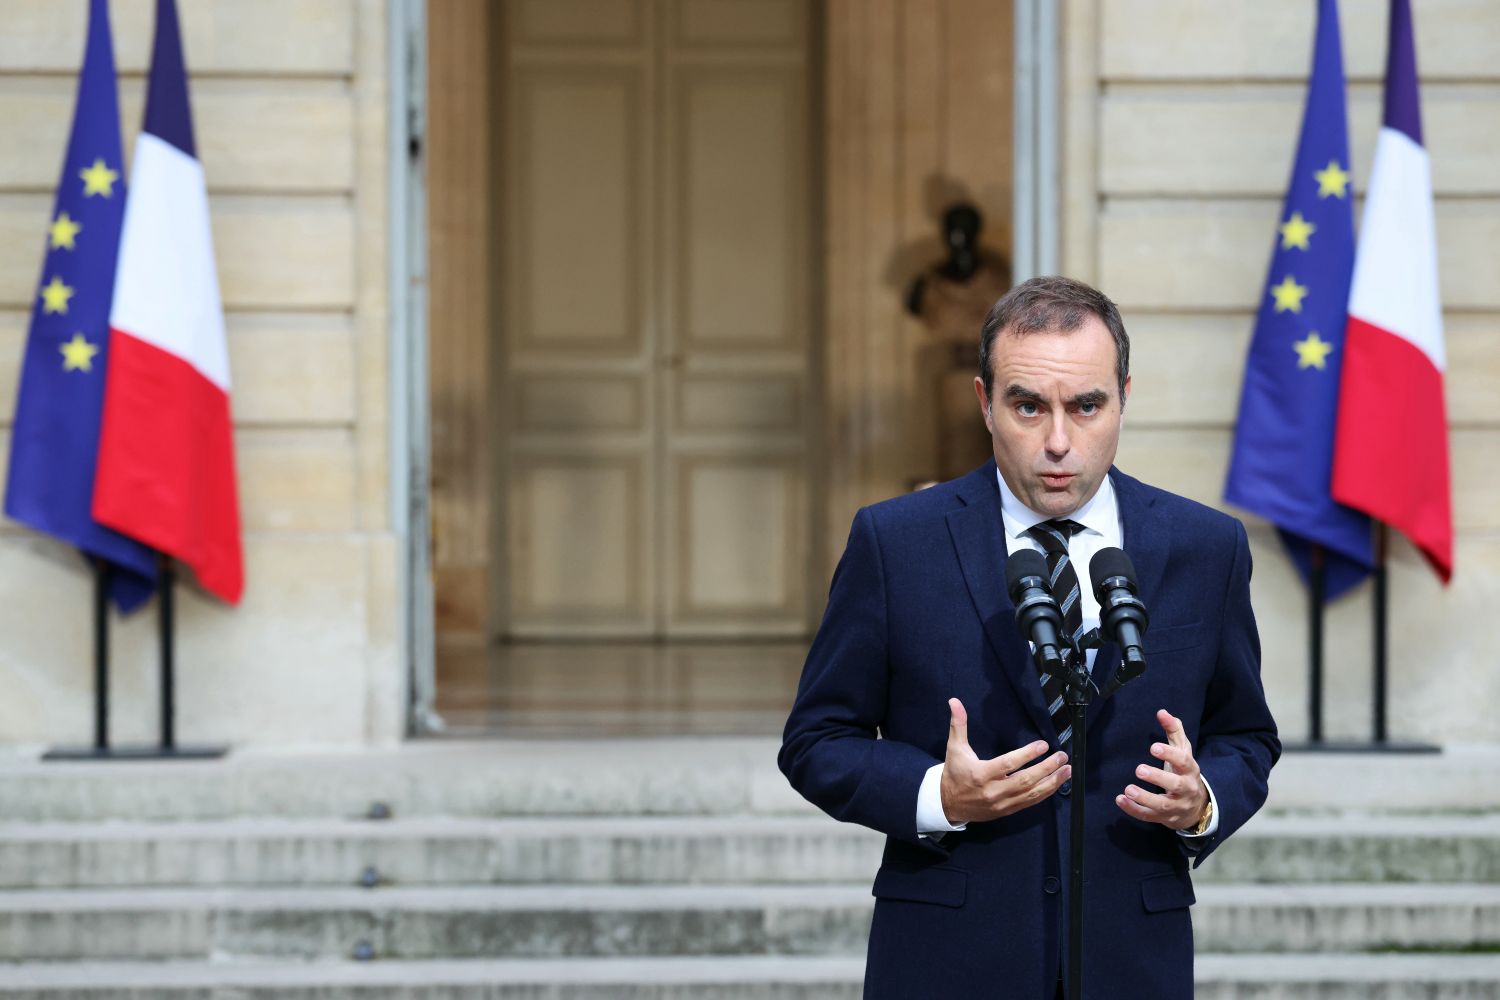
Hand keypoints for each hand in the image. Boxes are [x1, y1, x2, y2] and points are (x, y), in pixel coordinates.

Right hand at [939, 697, 1070, 824]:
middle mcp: (994, 790)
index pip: (1009, 764)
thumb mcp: (954, 748)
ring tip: (1066, 770)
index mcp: (981, 774)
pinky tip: (1056, 784)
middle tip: (1061, 756)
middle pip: (1025, 780)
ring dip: (1052, 782)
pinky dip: (1045, 793)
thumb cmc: (954, 774)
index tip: (1043, 745)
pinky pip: (1030, 803)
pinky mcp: (1007, 810)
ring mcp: (1002, 803)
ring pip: (1031, 794)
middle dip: (1046, 768)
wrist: (948, 804)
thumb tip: (954, 701)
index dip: (1027, 755)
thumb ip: (958, 725)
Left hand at [1116, 709, 1208, 829]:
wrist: (1197, 807)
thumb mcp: (1183, 751)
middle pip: (1175, 784)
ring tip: (1128, 789)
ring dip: (1144, 798)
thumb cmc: (1184, 773)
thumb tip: (1162, 712)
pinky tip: (1120, 800)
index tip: (1154, 747)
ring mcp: (1176, 806)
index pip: (1183, 761)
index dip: (1169, 754)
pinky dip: (1134, 810)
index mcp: (1190, 770)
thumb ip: (1174, 730)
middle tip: (1139, 769)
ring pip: (1161, 805)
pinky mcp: (1164, 818)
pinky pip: (1149, 816)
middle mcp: (1185, 789)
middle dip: (1157, 777)